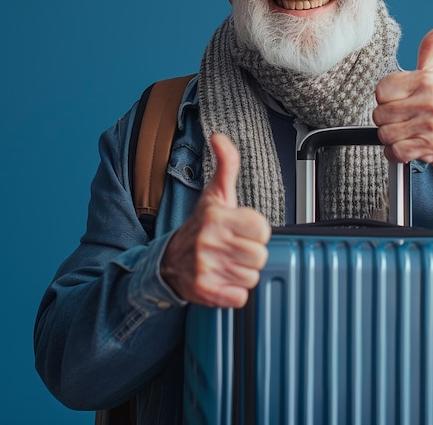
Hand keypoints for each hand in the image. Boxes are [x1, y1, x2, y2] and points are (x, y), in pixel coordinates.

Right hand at [160, 133, 271, 307]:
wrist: (169, 261)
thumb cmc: (200, 226)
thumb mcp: (216, 193)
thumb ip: (226, 164)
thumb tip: (219, 136)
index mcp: (217, 216)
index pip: (262, 229)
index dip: (255, 231)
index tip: (242, 229)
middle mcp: (210, 241)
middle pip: (260, 255)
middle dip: (250, 253)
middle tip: (234, 248)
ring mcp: (206, 267)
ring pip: (252, 276)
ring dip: (242, 272)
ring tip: (227, 262)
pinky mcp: (205, 291)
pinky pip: (240, 296)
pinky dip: (234, 292)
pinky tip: (222, 278)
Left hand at [373, 25, 432, 166]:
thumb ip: (430, 49)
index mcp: (425, 81)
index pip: (381, 90)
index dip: (384, 98)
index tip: (397, 100)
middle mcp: (429, 101)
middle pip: (379, 114)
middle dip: (385, 120)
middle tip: (401, 119)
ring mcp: (430, 125)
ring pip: (385, 134)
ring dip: (390, 137)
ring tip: (404, 131)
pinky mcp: (428, 146)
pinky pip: (395, 152)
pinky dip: (396, 152)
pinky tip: (407, 145)